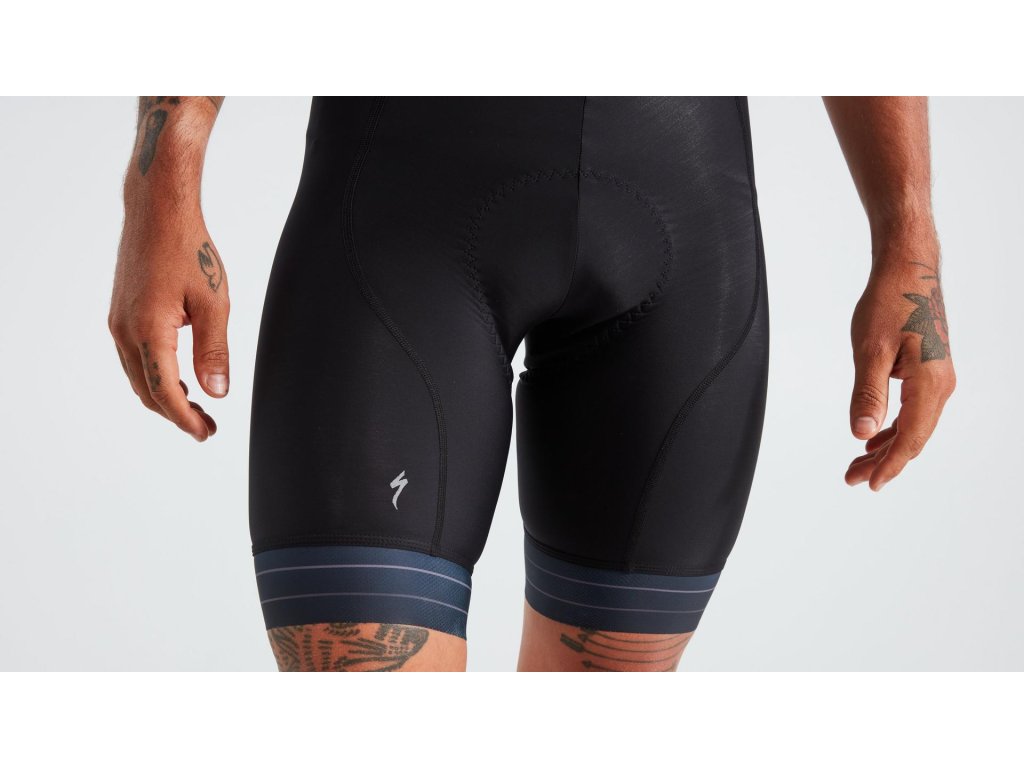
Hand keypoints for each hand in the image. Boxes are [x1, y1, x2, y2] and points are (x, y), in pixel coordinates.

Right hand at [108, 211, 229, 441]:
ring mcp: (118, 322)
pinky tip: (181, 378)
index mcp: (149, 330)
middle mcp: (125, 331)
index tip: (206, 433)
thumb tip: (217, 392)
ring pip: (138, 377)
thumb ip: (214, 351)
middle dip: (177, 414)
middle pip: (147, 391)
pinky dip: (155, 376)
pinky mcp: (120, 314)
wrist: (157, 212)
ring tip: (199, 407)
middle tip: (208, 426)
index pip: (165, 392)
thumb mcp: (213, 303)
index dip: (185, 419)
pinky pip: (134, 359)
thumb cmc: (188, 250)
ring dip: (166, 396)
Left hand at [846, 247, 955, 489]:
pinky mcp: (928, 370)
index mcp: (930, 383)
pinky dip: (893, 426)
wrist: (909, 269)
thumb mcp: (870, 350)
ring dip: (886, 446)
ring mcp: (937, 378)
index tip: (868, 484)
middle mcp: (941, 385)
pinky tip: (873, 435)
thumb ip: (867, 394)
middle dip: (883, 461)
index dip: (889, 465)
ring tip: (857, 463)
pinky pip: (913, 409)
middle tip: (852, 478)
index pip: (910, 438)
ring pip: (913, 425)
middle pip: (913, 437)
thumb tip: (861, 433)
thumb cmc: (891, 302)